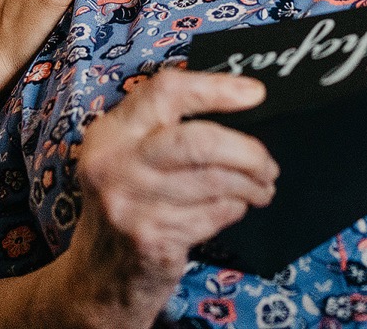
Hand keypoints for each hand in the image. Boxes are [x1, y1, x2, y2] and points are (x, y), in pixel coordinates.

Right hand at [68, 70, 276, 310]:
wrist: (98, 277)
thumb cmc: (128, 203)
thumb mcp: (128, 157)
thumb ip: (165, 129)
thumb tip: (240, 102)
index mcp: (111, 133)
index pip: (166, 92)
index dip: (216, 88)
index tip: (255, 93)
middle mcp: (115, 165)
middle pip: (200, 142)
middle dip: (247, 152)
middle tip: (268, 165)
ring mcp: (131, 206)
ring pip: (214, 182)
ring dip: (250, 185)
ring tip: (261, 188)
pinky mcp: (151, 240)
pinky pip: (212, 215)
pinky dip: (233, 209)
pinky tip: (234, 208)